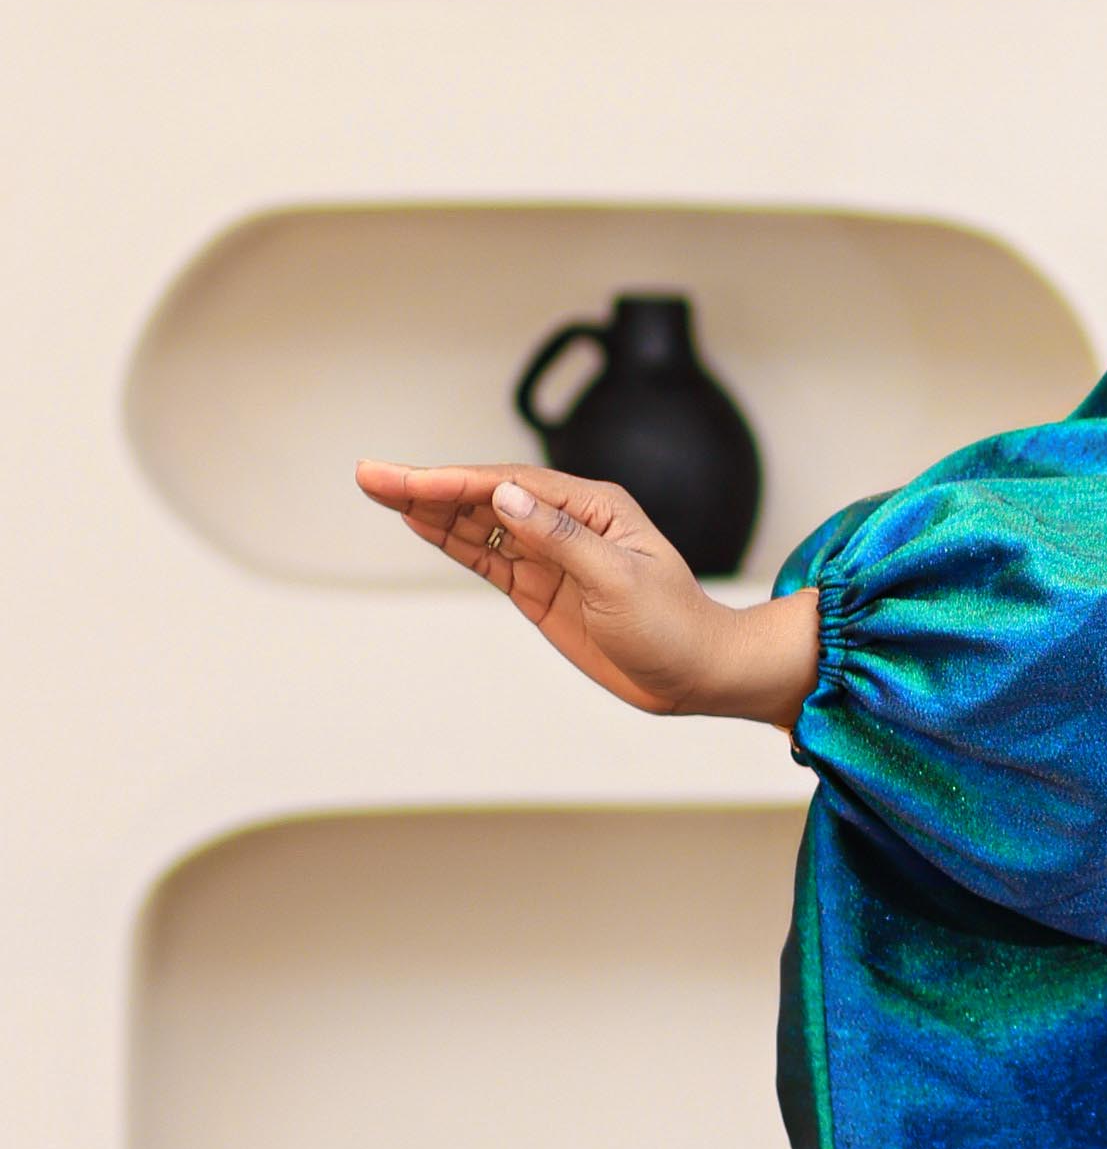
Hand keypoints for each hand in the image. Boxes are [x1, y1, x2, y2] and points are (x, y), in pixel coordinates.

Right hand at [355, 461, 820, 726]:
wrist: (695, 673)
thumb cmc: (674, 625)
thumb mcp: (620, 581)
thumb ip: (560, 540)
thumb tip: (508, 497)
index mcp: (592, 507)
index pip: (511, 484)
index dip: (454, 482)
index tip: (407, 482)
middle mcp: (566, 522)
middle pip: (484, 496)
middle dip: (426, 486)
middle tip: (368, 474)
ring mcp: (549, 555)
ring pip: (478, 523)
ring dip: (429, 509)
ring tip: (378, 491)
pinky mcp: (540, 588)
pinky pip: (487, 558)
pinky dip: (451, 540)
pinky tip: (418, 523)